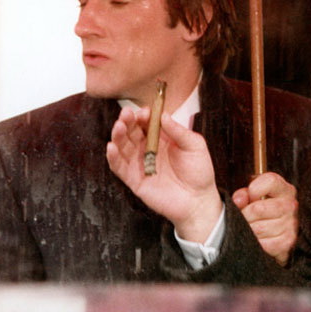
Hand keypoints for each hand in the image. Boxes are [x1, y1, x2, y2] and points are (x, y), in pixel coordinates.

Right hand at [106, 108, 221, 241]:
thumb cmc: (199, 172)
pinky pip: (119, 167)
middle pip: (132, 132)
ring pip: (123, 147)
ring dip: (118, 136)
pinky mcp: (134, 180)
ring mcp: (140, 164)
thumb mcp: (195, 146)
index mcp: (162, 139)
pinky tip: (111, 147)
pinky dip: (113, 157)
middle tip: (126, 114)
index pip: (147, 123)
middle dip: (127, 122)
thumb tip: (163, 115)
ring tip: (118, 126)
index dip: (144, 116)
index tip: (145, 111)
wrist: (198, 200)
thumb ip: (179, 131)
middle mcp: (148, 149)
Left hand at [232, 172, 298, 265]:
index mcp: (284, 189)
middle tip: (244, 218)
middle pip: (258, 208)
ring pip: (259, 228)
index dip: (254, 189)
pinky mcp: (288, 241)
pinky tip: (257, 239)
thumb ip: (243, 194)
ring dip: (249, 231)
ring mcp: (291, 224)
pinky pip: (264, 244)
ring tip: (250, 229)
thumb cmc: (262, 211)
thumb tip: (238, 200)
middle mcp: (291, 204)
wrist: (275, 234)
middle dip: (245, 215)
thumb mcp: (252, 197)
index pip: (270, 181)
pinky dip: (256, 243)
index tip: (250, 197)